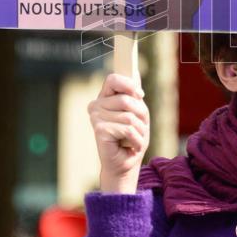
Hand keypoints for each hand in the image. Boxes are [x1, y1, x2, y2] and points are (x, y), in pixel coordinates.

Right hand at [88, 73, 149, 191]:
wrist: (124, 165)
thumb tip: (136, 72)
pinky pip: (127, 129)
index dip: (129, 85)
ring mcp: (96, 117)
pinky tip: (131, 146)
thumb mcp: (137, 113)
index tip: (140, 95)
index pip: (113, 79)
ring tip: (134, 140)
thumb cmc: (131, 139)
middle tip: (139, 129)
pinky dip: (136, 140)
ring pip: (129, 116)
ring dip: (140, 131)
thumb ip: (133, 94)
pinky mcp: (99, 130)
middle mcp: (96, 105)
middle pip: (126, 99)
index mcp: (104, 98)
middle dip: (140, 115)